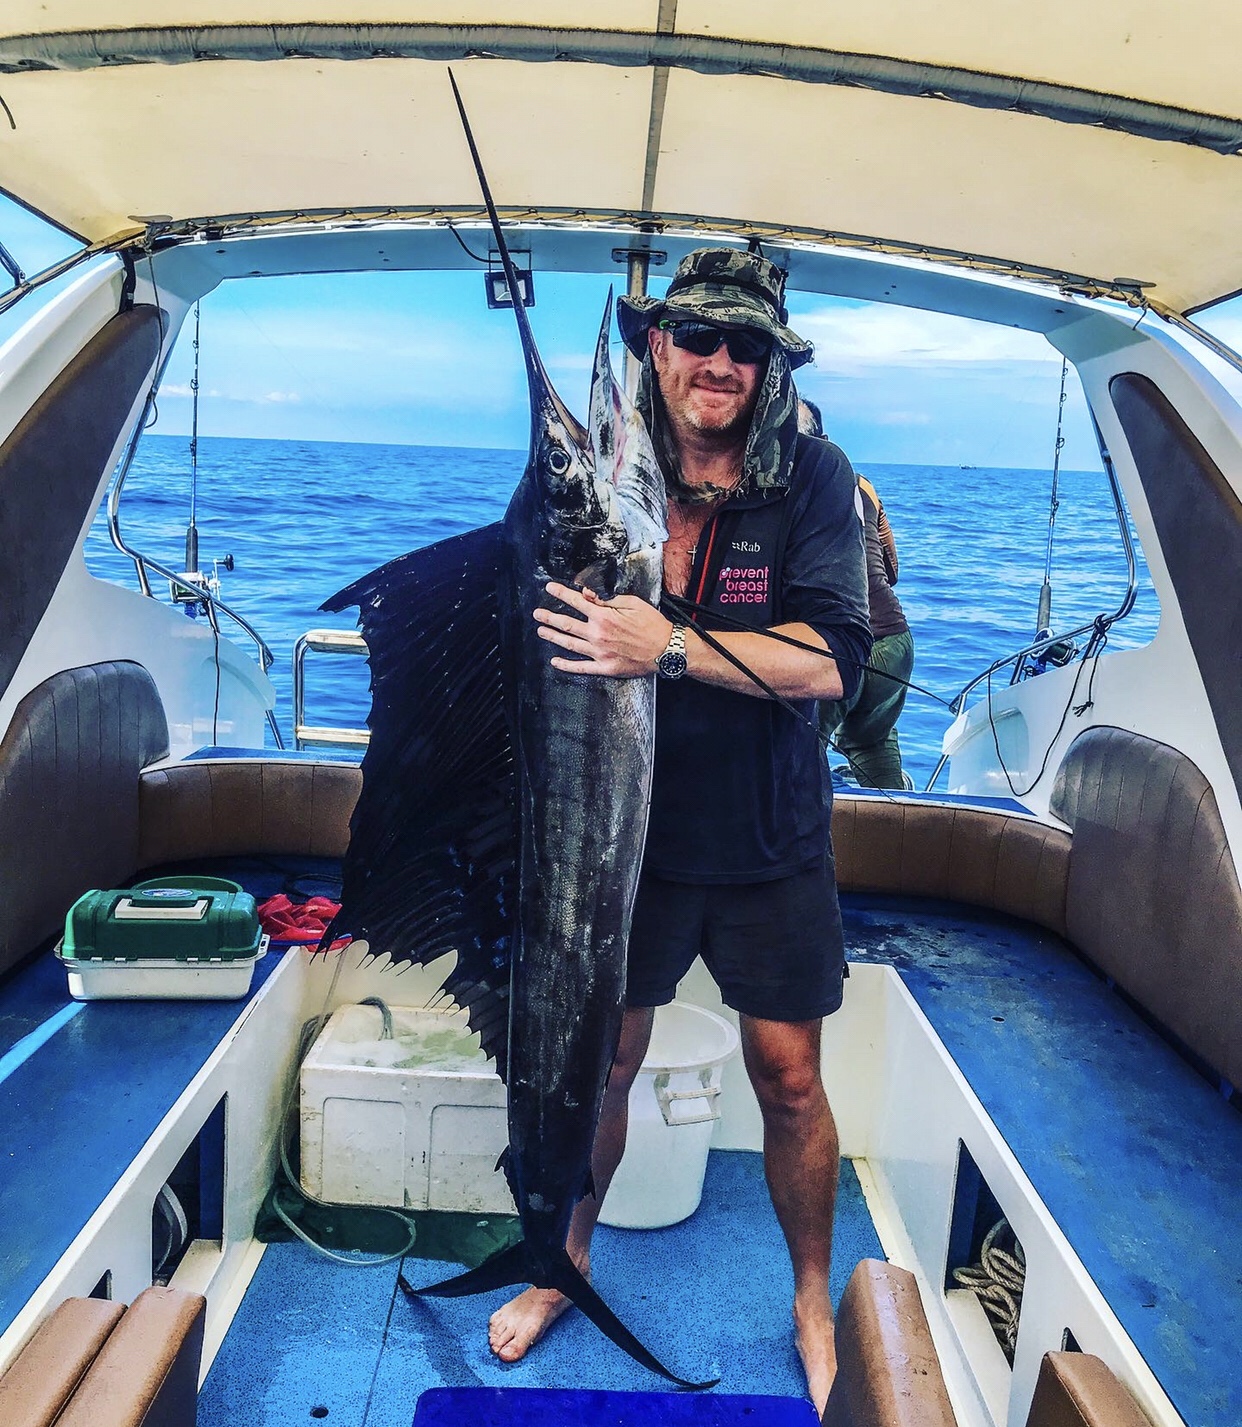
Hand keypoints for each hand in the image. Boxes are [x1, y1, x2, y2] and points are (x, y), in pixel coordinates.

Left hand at [534, 582, 672, 676]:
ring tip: (541, 631)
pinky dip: (566, 665)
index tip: (549, 588)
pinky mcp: (605, 668)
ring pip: (569, 644)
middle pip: (567, 624)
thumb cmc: (652, 624)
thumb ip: (607, 599)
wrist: (666, 649)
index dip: (561, 594)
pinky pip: (581, 667)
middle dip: (550, 617)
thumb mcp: (632, 603)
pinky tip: (555, 661)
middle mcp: (598, 634)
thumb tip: (586, 594)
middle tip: (538, 614)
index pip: (576, 602)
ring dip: (553, 637)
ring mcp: (599, 653)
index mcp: (604, 616)